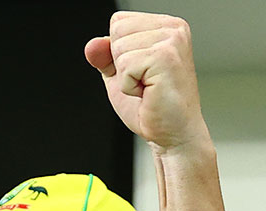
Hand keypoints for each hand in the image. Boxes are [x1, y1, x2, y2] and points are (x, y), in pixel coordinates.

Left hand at [84, 12, 207, 151]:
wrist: (172, 134)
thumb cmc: (151, 106)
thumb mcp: (119, 75)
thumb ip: (104, 56)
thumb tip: (92, 45)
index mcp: (166, 26)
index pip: (118, 21)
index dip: (118, 52)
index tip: (140, 71)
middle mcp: (173, 28)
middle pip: (117, 30)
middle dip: (120, 63)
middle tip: (145, 82)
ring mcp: (171, 41)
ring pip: (118, 48)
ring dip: (125, 76)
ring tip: (148, 87)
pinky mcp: (165, 58)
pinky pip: (124, 66)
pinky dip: (129, 86)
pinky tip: (149, 92)